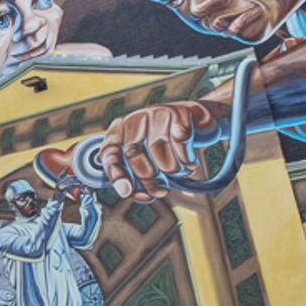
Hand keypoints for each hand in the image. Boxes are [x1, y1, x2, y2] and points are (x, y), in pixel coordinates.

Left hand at [99, 100, 223, 199]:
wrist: (196, 123)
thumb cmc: (166, 146)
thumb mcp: (147, 161)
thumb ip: (137, 179)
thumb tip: (135, 194)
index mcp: (119, 130)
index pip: (109, 152)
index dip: (116, 174)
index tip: (127, 192)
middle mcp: (134, 119)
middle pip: (133, 154)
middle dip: (148, 179)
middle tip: (161, 191)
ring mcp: (156, 112)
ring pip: (158, 149)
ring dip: (172, 170)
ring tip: (179, 172)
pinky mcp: (179, 112)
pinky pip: (180, 141)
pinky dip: (186, 159)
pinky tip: (189, 163)